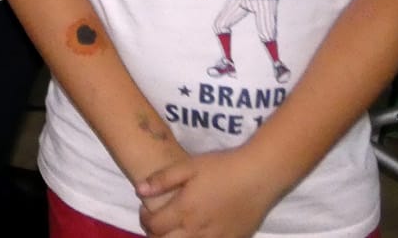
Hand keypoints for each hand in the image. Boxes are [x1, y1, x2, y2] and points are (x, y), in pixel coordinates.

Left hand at [136, 149, 278, 237]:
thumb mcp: (189, 166)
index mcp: (184, 210)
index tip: (145, 211)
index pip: (154, 226)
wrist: (258, 176)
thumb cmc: (221, 167)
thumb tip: (138, 190)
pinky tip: (196, 233)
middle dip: (155, 235)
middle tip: (156, 223)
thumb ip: (162, 179)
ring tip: (173, 229)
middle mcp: (197, 229)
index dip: (144, 220)